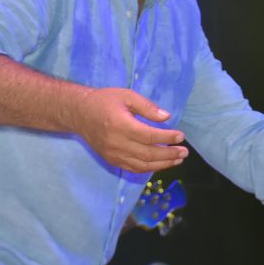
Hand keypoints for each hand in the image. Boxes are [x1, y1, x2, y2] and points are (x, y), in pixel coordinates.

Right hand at [72, 87, 188, 172]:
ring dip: (162, 164)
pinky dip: (148, 168)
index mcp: (121, 125)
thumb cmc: (104, 101)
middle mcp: (117, 143)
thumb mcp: (126, 96)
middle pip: (148, 153)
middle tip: (184, 152)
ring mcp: (113, 154)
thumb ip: (147, 107)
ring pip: (142, 164)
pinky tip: (160, 164)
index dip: (167, 138)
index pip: (149, 136)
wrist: (78, 113)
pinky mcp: (111, 159)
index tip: (181, 136)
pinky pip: (132, 168)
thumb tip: (166, 117)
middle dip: (169, 154)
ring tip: (177, 160)